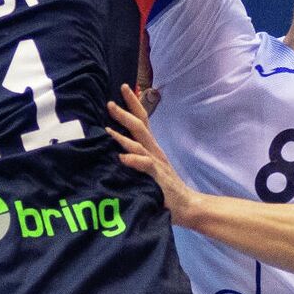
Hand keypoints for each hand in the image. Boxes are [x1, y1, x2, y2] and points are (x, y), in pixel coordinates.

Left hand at [107, 84, 195, 223]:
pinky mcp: (158, 177)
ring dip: (123, 135)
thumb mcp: (147, 168)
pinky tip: (123, 157)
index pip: (142, 120)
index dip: (133, 104)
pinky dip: (134, 160)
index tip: (123, 87)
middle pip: (140, 126)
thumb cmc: (162, 188)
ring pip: (139, 144)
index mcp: (151, 147)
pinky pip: (146, 165)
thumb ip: (134, 156)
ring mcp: (157, 163)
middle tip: (109, 103)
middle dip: (124, 113)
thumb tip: (114, 147)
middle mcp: (154, 151)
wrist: (185, 205)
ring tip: (108, 129)